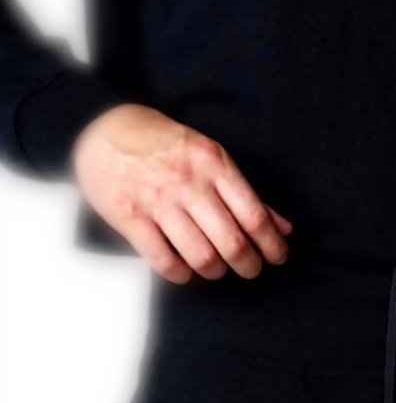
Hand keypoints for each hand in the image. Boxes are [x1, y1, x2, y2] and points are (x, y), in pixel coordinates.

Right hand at [70, 103, 292, 282]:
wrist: (105, 129)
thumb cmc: (165, 146)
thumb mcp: (210, 158)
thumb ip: (247, 195)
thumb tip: (283, 228)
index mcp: (214, 165)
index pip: (254, 215)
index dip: (271, 244)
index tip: (277, 257)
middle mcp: (188, 183)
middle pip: (231, 241)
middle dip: (247, 264)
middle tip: (249, 269)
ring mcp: (158, 201)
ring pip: (201, 256)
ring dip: (215, 270)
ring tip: (216, 267)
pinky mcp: (131, 217)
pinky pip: (163, 260)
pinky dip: (180, 274)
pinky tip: (184, 271)